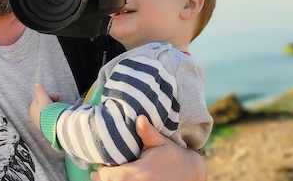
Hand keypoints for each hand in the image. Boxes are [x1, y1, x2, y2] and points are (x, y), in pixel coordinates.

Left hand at [29, 83, 58, 128]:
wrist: (51, 124)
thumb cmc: (46, 110)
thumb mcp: (43, 97)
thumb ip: (40, 90)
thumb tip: (36, 84)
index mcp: (32, 107)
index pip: (40, 98)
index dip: (49, 96)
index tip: (57, 97)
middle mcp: (33, 114)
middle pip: (43, 105)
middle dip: (51, 102)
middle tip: (59, 102)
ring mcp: (38, 121)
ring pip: (45, 112)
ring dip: (52, 109)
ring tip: (58, 109)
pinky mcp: (43, 126)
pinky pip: (47, 118)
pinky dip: (51, 115)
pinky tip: (56, 115)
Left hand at [91, 115, 206, 180]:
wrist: (190, 172)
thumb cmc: (172, 155)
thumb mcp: (160, 141)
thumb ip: (147, 132)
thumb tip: (139, 118)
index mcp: (141, 173)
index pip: (108, 176)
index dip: (102, 169)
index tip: (104, 162)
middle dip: (104, 177)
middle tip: (102, 169)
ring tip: (109, 175)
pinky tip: (121, 179)